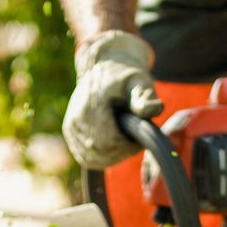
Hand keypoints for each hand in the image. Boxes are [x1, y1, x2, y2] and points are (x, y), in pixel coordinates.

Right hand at [63, 30, 164, 169]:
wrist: (104, 68)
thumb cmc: (126, 77)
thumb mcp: (139, 82)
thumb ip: (145, 97)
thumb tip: (156, 108)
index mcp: (91, 106)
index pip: (108, 142)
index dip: (127, 147)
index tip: (140, 140)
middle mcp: (76, 118)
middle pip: (100, 153)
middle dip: (122, 152)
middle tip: (135, 141)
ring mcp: (71, 127)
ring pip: (92, 158)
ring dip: (113, 156)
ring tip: (126, 141)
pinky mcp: (70, 133)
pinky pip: (86, 157)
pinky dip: (102, 157)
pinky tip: (115, 146)